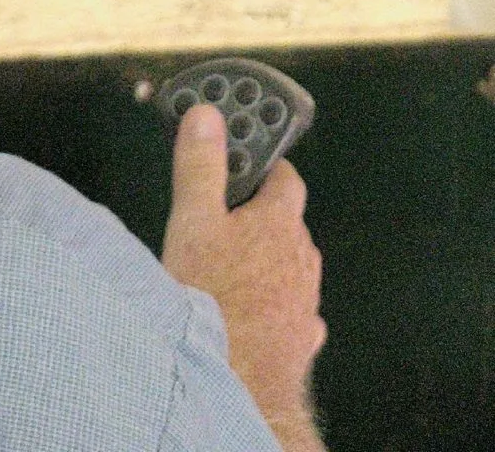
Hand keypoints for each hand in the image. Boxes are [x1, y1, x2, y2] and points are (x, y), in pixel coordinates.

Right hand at [162, 103, 326, 451]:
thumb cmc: (212, 297)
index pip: (283, 176)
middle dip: (257, 213)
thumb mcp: (193, 220)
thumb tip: (206, 116)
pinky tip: (250, 308)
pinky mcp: (301, 338)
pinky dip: (273, 301)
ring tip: (227, 264)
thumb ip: (201, 165)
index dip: (261, 163)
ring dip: (265, 258)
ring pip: (288, 265)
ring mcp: (305, 300)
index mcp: (279, 221)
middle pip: (285, 221)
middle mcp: (302, 258)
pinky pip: (290, 308)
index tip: (241, 155)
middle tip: (219, 214)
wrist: (237, 382)